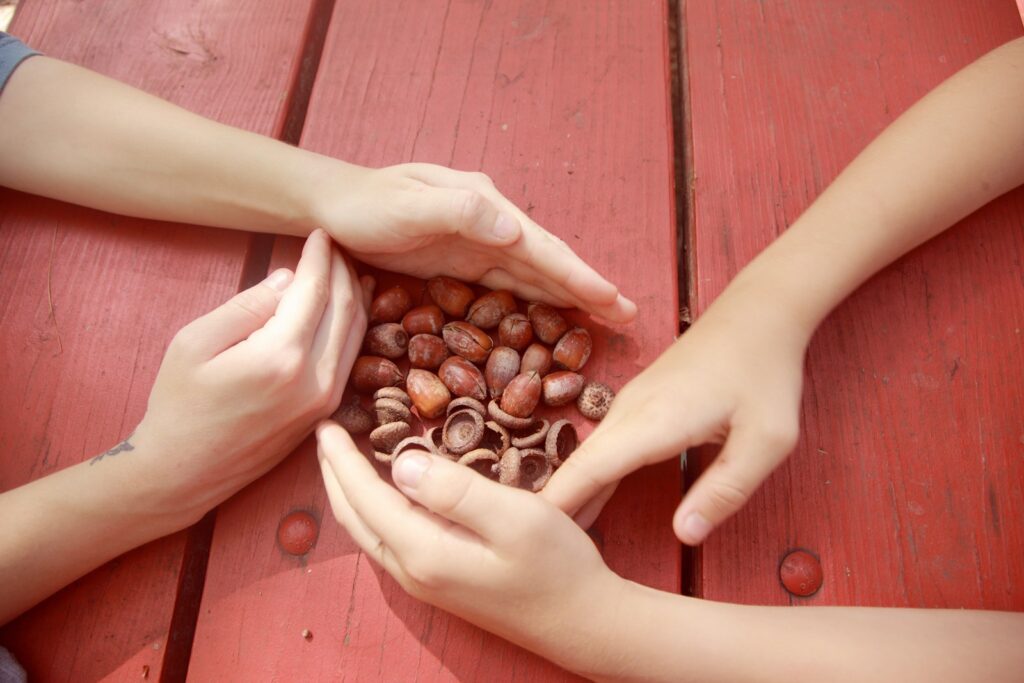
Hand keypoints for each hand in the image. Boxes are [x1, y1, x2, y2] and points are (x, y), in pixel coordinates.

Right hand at [125, 230, 368, 521]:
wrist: (182, 472)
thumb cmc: (179, 404)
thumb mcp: (195, 342)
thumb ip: (247, 305)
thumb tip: (289, 279)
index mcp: (281, 357)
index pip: (316, 290)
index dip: (320, 257)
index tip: (320, 234)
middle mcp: (314, 380)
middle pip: (346, 308)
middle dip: (343, 270)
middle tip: (336, 246)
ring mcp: (326, 400)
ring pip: (357, 334)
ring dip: (355, 296)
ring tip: (347, 269)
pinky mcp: (326, 413)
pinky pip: (350, 358)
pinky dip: (353, 327)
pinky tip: (348, 309)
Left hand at [308, 161, 636, 322]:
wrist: (330, 206)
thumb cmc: (365, 204)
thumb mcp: (408, 206)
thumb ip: (459, 213)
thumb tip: (516, 231)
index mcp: (484, 207)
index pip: (541, 247)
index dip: (579, 276)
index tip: (613, 299)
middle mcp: (489, 224)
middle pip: (548, 262)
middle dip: (588, 289)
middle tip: (630, 316)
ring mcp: (477, 244)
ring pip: (534, 275)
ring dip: (570, 298)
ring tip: (608, 318)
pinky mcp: (462, 264)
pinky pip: (508, 286)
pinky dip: (536, 302)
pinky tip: (554, 318)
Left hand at [316, 423, 625, 674]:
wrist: (584, 624)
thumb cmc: (558, 566)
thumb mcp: (514, 518)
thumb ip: (455, 490)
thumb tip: (401, 462)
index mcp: (425, 552)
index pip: (365, 498)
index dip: (341, 459)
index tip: (326, 423)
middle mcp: (413, 572)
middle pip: (355, 518)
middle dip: (334, 475)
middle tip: (326, 434)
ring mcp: (425, 583)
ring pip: (369, 532)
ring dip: (351, 492)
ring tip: (346, 457)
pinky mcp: (441, 584)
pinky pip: (389, 539)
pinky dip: (374, 509)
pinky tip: (388, 491)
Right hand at [541, 292, 806, 544]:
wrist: (758, 313)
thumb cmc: (765, 376)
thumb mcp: (767, 440)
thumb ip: (726, 490)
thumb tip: (684, 536)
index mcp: (653, 422)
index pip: (588, 470)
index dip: (556, 505)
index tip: (524, 539)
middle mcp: (629, 411)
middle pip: (577, 465)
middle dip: (550, 508)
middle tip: (526, 554)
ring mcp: (630, 405)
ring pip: (586, 455)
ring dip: (566, 493)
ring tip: (547, 540)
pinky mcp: (637, 404)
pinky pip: (601, 447)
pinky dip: (586, 476)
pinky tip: (583, 501)